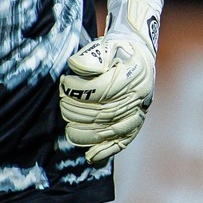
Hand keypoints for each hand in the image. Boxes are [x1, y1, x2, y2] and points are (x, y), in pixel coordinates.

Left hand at [59, 0, 157, 163]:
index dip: (78, 90)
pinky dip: (106, 150)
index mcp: (133, 73)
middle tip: (63, 106)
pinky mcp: (136, 123)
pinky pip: (123, 141)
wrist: (138, 57)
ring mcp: (138, 111)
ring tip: (69, 130)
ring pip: (109, 129)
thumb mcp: (105, 45)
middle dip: (77, 112)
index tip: (65, 84)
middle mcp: (138, 95)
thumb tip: (76, 68)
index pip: (101, 90)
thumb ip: (91, 56)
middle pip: (102, 112)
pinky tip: (91, 157)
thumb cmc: (117, 51)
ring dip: (85, 133)